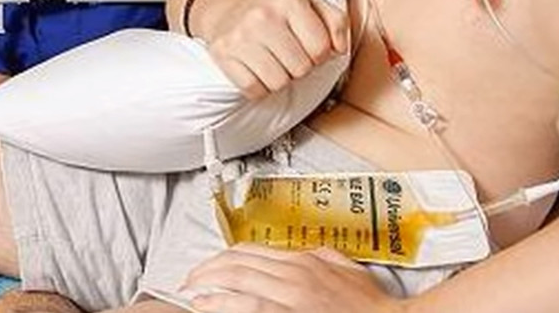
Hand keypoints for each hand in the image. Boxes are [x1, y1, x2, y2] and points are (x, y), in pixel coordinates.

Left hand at [183, 244, 398, 312]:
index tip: (209, 266)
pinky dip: (223, 304)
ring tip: (190, 293)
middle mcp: (293, 276)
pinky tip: (207, 305)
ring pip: (238, 284)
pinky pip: (249, 308)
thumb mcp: (346, 269)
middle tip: (189, 280)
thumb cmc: (370, 306)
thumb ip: (321, 257)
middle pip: (237, 264)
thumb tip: (301, 252)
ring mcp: (290, 298)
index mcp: (304, 261)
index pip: (251, 251)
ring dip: (207, 286)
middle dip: (206, 270)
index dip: (223, 257)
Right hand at [203, 0, 347, 99]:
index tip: (308, 47)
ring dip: (280, 79)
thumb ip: (336, 22)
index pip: (322, 49)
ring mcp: (240, 35)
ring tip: (273, 62)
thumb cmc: (277, 13)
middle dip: (300, 67)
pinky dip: (259, 88)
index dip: (320, 55)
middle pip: (301, 68)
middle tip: (288, 55)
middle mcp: (263, 15)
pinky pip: (254, 90)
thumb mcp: (311, 5)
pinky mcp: (223, 54)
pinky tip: (256, 69)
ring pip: (278, 83)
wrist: (226, 10)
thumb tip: (340, 49)